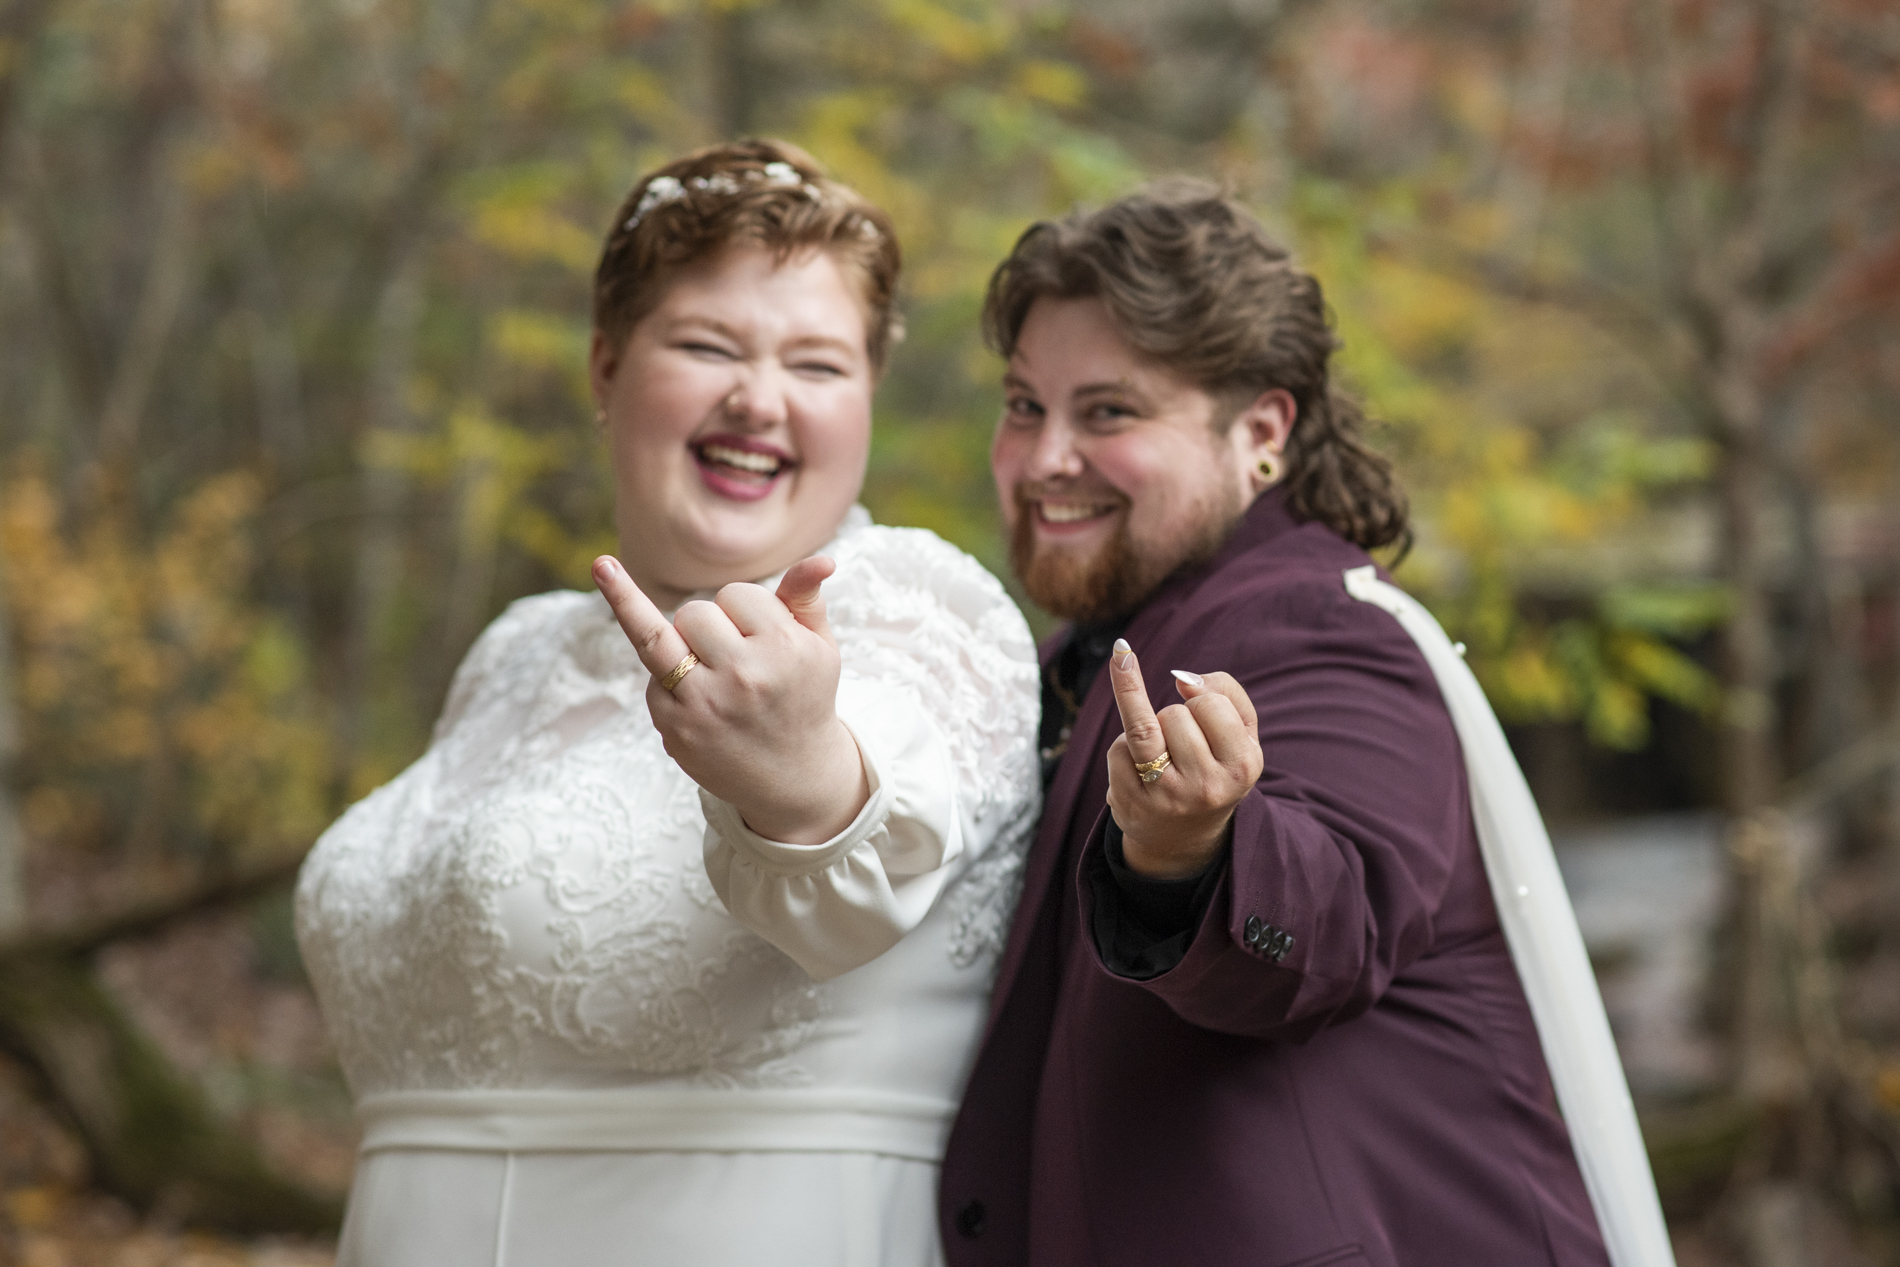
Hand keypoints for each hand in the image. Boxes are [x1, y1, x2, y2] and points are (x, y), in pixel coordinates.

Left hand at [593, 554, 869, 844]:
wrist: (796, 777)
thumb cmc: (804, 698)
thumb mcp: (819, 648)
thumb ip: (806, 598)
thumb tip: (822, 559)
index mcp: (785, 647)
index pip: (735, 593)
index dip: (742, 609)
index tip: (757, 632)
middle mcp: (746, 674)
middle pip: (694, 611)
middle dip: (707, 626)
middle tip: (730, 656)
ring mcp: (707, 703)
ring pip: (660, 636)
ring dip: (677, 643)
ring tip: (698, 661)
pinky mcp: (678, 729)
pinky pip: (651, 681)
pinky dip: (668, 684)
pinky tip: (697, 704)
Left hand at [1105, 638, 1263, 879]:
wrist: (1184, 836)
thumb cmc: (1214, 767)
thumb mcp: (1239, 732)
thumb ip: (1224, 690)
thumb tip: (1182, 677)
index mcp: (1243, 766)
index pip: (1209, 702)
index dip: (1199, 700)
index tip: (1202, 716)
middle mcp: (1208, 786)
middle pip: (1174, 713)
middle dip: (1173, 717)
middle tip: (1183, 747)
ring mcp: (1167, 798)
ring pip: (1143, 726)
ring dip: (1149, 728)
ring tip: (1163, 755)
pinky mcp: (1131, 804)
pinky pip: (1117, 749)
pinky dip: (1124, 749)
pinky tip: (1140, 772)